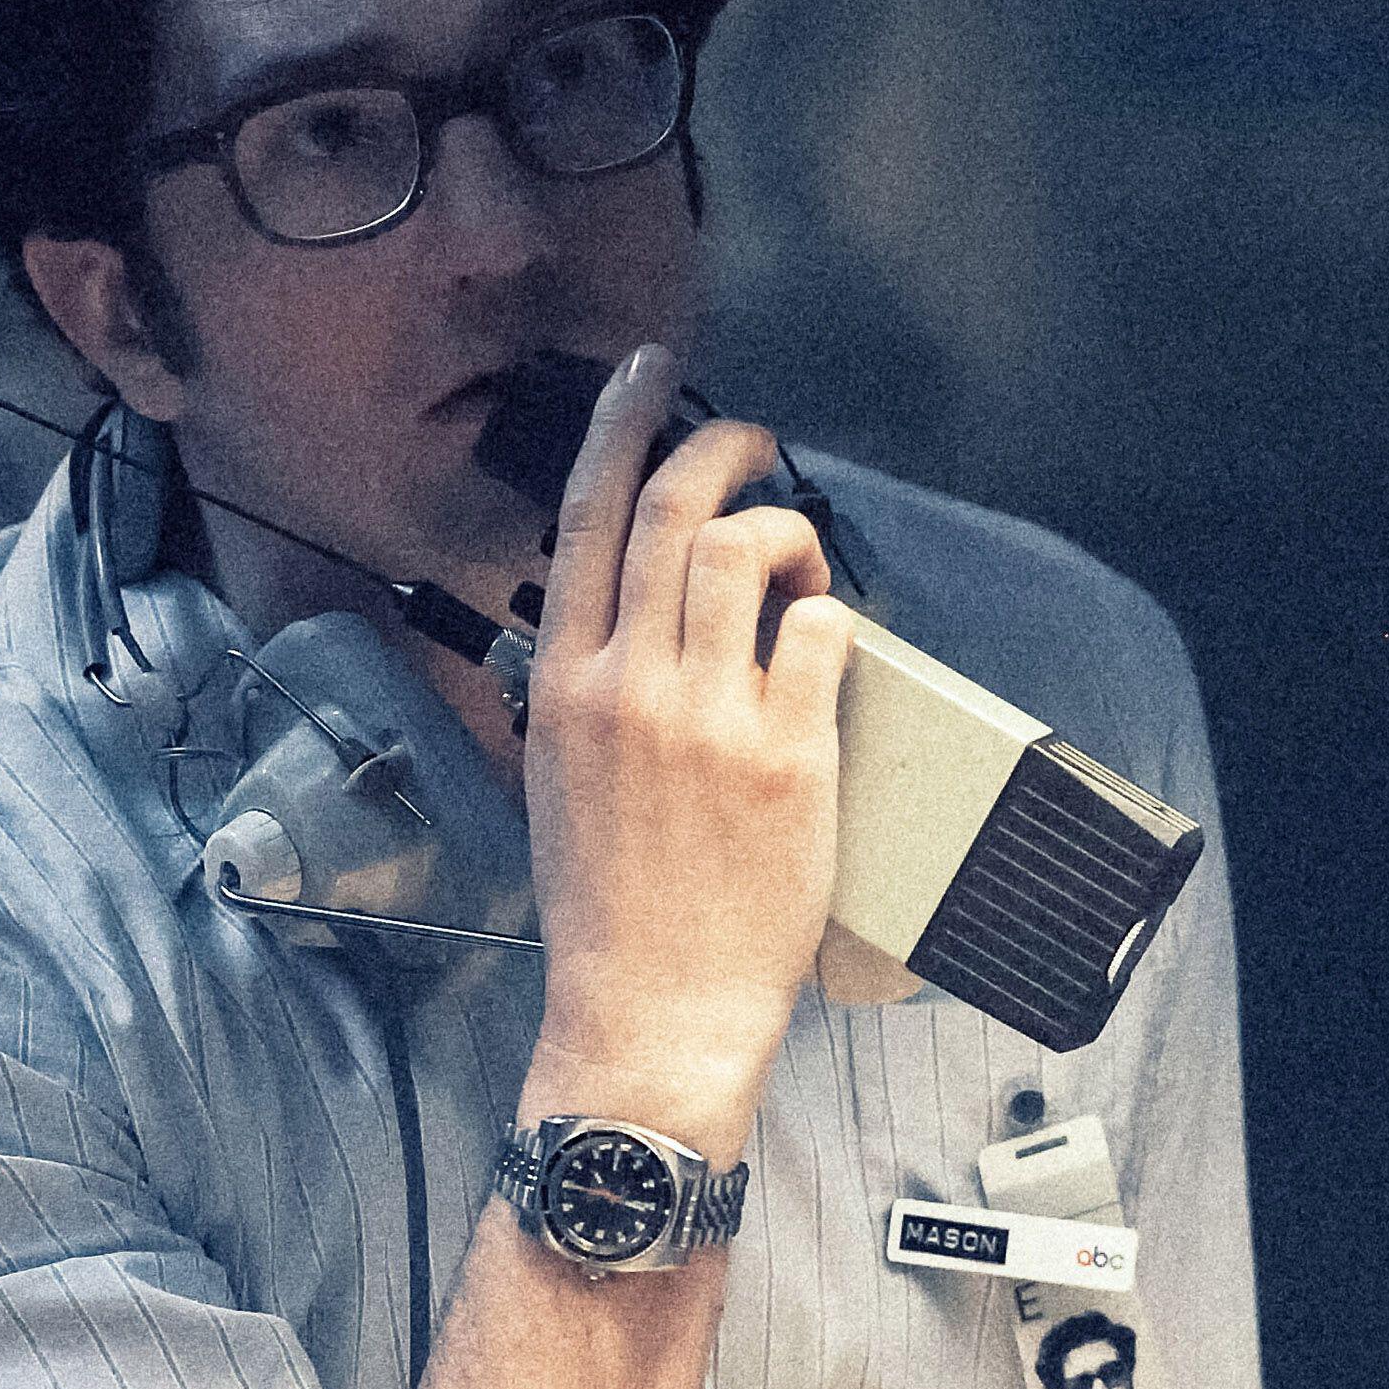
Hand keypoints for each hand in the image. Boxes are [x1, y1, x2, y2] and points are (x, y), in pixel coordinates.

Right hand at [512, 343, 851, 1162]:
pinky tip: (826, 644)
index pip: (586, 517)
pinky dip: (831, 616)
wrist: (649, 1013)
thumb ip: (583, 690)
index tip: (651, 376)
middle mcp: (628, 685)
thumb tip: (619, 618)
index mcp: (563, 685)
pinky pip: (822, 631)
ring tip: (800, 567)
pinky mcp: (786, 757)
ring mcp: (709, 718)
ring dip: (790, 532)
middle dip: (725, 443)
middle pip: (676, 506)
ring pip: (752, 550)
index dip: (623, 425)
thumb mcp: (557, 780)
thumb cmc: (607, 910)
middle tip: (755, 439)